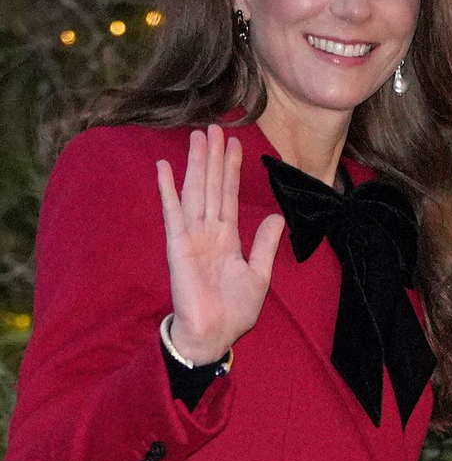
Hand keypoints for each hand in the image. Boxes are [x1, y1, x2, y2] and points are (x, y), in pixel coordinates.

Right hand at [157, 124, 284, 362]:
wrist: (215, 332)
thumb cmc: (234, 309)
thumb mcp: (259, 274)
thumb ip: (265, 244)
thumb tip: (278, 217)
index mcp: (227, 237)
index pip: (229, 196)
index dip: (231, 170)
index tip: (234, 145)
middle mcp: (208, 231)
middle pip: (211, 186)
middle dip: (213, 157)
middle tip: (214, 127)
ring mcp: (192, 236)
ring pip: (196, 192)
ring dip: (196, 164)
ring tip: (198, 136)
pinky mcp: (179, 246)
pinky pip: (173, 213)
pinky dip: (169, 190)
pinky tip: (165, 168)